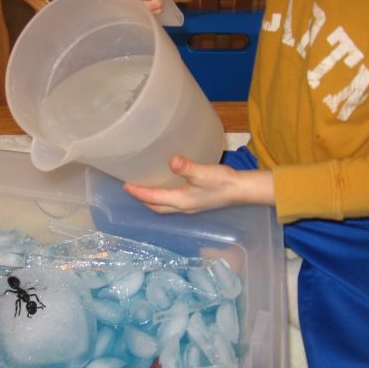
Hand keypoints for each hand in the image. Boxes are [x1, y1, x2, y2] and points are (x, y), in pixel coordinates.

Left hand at [123, 155, 274, 213]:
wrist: (242, 190)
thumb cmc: (224, 182)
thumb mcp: (203, 173)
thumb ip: (187, 167)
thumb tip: (172, 161)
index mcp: (181, 201)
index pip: (154, 198)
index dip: (139, 192)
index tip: (125, 186)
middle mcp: (183, 207)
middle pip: (157, 207)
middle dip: (143, 199)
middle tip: (132, 189)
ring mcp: (191, 206)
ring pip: (165, 206)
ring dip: (153, 200)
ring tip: (144, 188)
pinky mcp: (197, 202)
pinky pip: (174, 202)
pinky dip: (164, 197)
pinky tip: (167, 186)